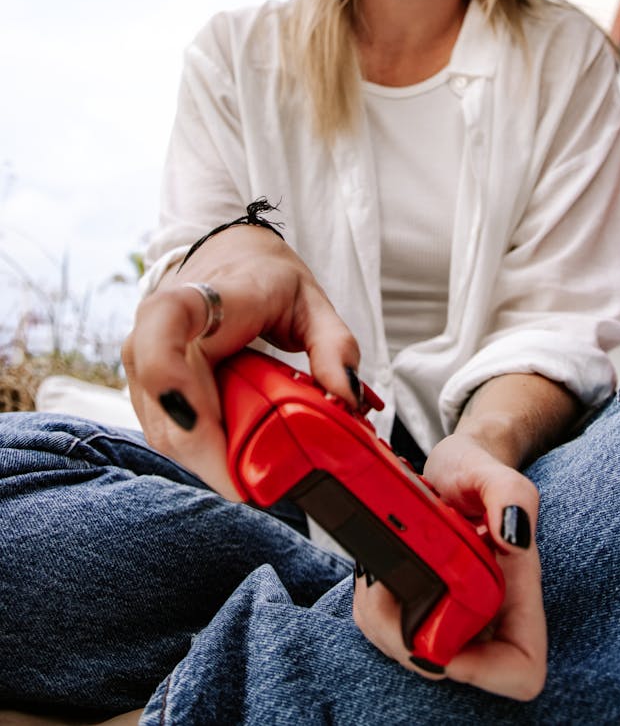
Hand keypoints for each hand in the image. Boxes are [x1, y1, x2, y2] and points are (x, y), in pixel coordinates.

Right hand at [122, 226, 359, 495]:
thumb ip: (334, 346)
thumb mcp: (312, 302)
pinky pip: (166, 431)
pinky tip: (233, 459)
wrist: (232, 259)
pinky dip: (200, 454)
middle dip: (205, 451)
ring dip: (203, 460)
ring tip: (250, 474)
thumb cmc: (268, 279)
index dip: (168, 373)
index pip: (165, 321)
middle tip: (251, 486)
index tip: (197, 421)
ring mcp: (147, 359)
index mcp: (201, 296)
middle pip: (163, 399)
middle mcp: (157, 328)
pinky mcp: (150, 388)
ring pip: (160, 426)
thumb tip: (347, 398)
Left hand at [352, 434, 545, 699]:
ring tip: (376, 573)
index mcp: (516, 595)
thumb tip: (512, 536)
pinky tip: (371, 572)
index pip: (521, 669)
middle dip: (406, 637)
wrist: (453, 468)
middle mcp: (487, 617)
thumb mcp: (495, 472)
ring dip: (381, 621)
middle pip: (452, 669)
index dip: (483, 671)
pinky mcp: (421, 609)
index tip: (440, 632)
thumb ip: (511, 496)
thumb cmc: (477, 473)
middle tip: (384, 588)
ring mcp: (452, 617)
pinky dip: (371, 607)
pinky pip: (388, 631)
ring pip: (412, 654)